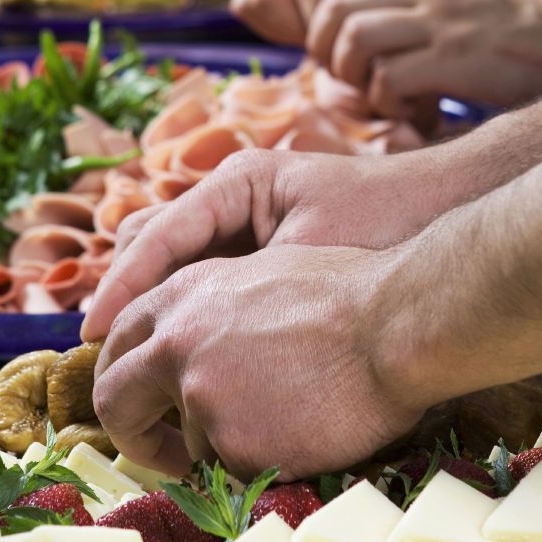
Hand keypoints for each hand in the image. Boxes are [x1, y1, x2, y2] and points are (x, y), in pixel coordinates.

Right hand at [81, 147, 454, 342]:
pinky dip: (185, 311)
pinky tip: (187, 353)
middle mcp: (228, 198)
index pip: (154, 236)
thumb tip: (173, 328)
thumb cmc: (384, 226)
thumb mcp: (307, 252)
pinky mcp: (260, 252)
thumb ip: (239, 284)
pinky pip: (204, 279)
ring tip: (132, 357)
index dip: (119, 287)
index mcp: (234, 184)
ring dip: (148, 304)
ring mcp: (243, 222)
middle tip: (103, 352)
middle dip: (123, 294)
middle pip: (147, 241)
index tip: (93, 333)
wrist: (447, 217)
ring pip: (169, 261)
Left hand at [91, 246, 425, 478]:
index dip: (121, 375)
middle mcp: (175, 344)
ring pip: (191, 442)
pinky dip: (265, 463)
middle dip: (130, 433)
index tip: (137, 401)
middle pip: (113, 399)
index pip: (117, 341)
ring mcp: (200, 396)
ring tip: (289, 418)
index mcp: (178, 295)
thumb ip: (206, 308)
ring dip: (228, 444)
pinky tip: (304, 435)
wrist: (392, 324)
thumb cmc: (345, 292)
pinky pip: (237, 469)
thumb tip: (186, 341)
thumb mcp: (255, 275)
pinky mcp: (234, 443)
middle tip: (156, 452)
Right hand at [232, 0, 443, 44]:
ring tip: (319, 31)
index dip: (325, 27)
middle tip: (331, 41)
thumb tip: (347, 54)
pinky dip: (272, 21)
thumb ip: (371, 5)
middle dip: (294, 30)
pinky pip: (250, 0)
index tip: (351, 45)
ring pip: (249, 1)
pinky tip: (308, 23)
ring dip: (279, 28)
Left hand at [307, 0, 541, 114]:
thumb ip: (410, 17)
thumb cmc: (515, 33)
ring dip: (354, 77)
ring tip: (381, 99)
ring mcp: (438, 21)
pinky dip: (389, 105)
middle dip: (326, 52)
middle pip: (334, 8)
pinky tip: (417, 115)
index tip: (347, 67)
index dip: (329, 36)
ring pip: (354, 37)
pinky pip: (387, 78)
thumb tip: (361, 54)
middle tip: (350, 83)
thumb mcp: (454, 5)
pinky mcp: (453, 56)